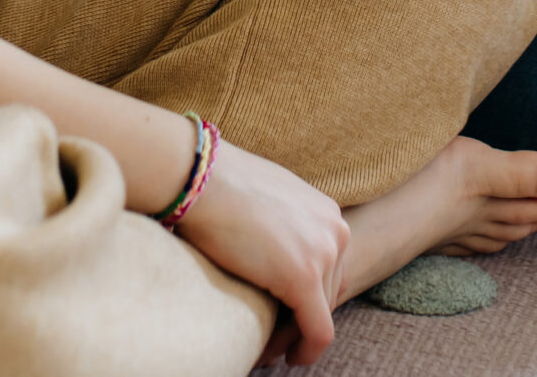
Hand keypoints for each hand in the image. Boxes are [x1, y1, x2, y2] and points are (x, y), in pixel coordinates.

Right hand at [172, 140, 348, 364]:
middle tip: (278, 338)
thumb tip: (273, 250)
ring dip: (298, 335)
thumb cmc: (220, 185)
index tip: (289, 315)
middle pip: (331, 293)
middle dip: (305, 318)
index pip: (332, 269)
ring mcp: (323, 253)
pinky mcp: (304, 278)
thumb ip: (284, 224)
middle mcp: (336, 230)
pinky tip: (290, 359)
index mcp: (327, 212)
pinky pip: (318, 331)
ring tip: (271, 347)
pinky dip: (306, 351)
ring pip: (322, 315)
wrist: (200, 177)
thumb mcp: (268, 200)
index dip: (312, 298)